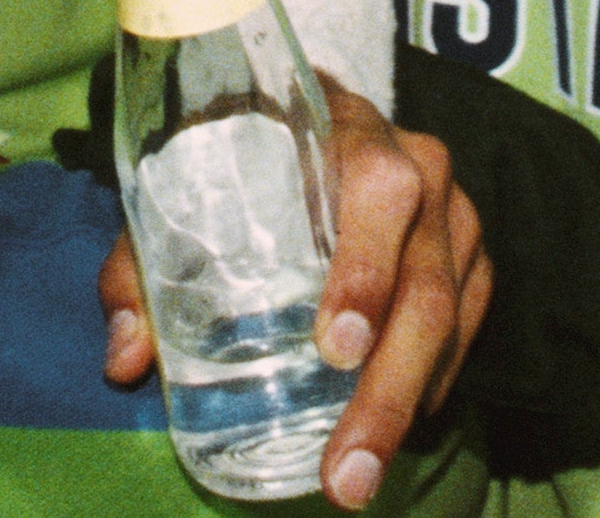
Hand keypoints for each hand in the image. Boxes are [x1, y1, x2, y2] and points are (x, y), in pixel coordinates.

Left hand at [102, 77, 489, 508]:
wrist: (316, 121)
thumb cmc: (241, 158)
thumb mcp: (182, 188)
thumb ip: (142, 265)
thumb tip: (125, 357)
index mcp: (346, 130)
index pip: (377, 190)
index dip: (364, 269)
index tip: (334, 349)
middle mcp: (420, 165)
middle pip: (424, 283)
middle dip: (385, 388)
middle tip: (345, 472)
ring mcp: (456, 214)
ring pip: (449, 317)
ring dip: (404, 406)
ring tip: (357, 479)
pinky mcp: (474, 256)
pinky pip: (467, 331)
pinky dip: (430, 387)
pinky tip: (392, 430)